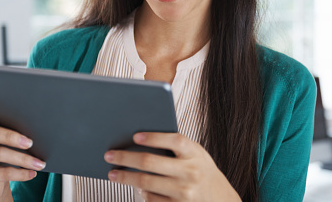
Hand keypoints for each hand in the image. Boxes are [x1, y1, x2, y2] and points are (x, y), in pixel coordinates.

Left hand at [104, 132, 240, 201]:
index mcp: (194, 153)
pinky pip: (151, 199)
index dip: (153, 137)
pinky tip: (136, 187)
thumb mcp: (196, 154)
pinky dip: (141, 192)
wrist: (221, 200)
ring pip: (146, 183)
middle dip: (125, 158)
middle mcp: (190, 172)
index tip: (135, 136)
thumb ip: (175, 146)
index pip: (173, 140)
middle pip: (150, 163)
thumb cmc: (202, 170)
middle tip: (110, 155)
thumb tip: (139, 141)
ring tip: (114, 173)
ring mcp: (184, 193)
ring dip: (126, 177)